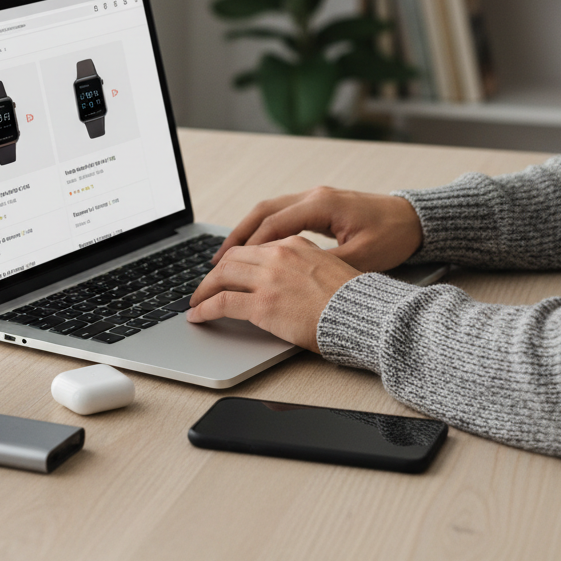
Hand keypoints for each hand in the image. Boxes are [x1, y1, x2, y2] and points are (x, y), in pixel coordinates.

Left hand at [186, 235, 360, 351]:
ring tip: (197, 302)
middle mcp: (279, 255)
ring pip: (221, 276)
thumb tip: (289, 281)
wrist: (364, 315)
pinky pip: (221, 303)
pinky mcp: (263, 304)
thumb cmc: (353, 300)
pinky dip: (204, 309)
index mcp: (295, 244)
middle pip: (232, 258)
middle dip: (215, 273)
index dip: (235, 261)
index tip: (227, 273)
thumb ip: (305, 267)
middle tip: (206, 287)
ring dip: (204, 290)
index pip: (254, 248)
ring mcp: (269, 279)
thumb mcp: (330, 269)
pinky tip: (198, 316)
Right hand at [213, 186, 422, 272]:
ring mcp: (316, 198)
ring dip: (247, 231)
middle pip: (262, 212)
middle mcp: (314, 196)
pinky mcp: (320, 205)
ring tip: (228, 255)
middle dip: (237, 236)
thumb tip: (291, 279)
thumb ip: (324, 264)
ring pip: (269, 210)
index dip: (247, 246)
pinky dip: (264, 229)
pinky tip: (256, 247)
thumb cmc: (393, 236)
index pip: (272, 224)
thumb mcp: (360, 258)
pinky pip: (282, 213)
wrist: (416, 220)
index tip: (228, 266)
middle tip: (217, 261)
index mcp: (321, 205)